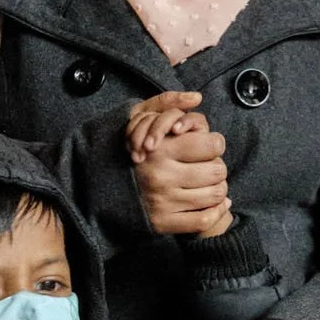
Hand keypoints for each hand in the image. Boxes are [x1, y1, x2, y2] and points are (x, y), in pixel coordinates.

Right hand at [129, 93, 230, 236]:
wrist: (101, 186)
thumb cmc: (131, 148)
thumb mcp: (143, 117)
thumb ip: (169, 102)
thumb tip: (197, 97)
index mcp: (161, 149)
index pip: (213, 144)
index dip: (215, 144)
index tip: (208, 147)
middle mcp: (162, 176)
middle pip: (218, 170)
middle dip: (218, 167)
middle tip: (209, 167)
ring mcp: (164, 201)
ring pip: (215, 195)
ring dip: (218, 189)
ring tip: (210, 184)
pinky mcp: (164, 222)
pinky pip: (204, 220)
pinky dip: (216, 212)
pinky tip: (215, 204)